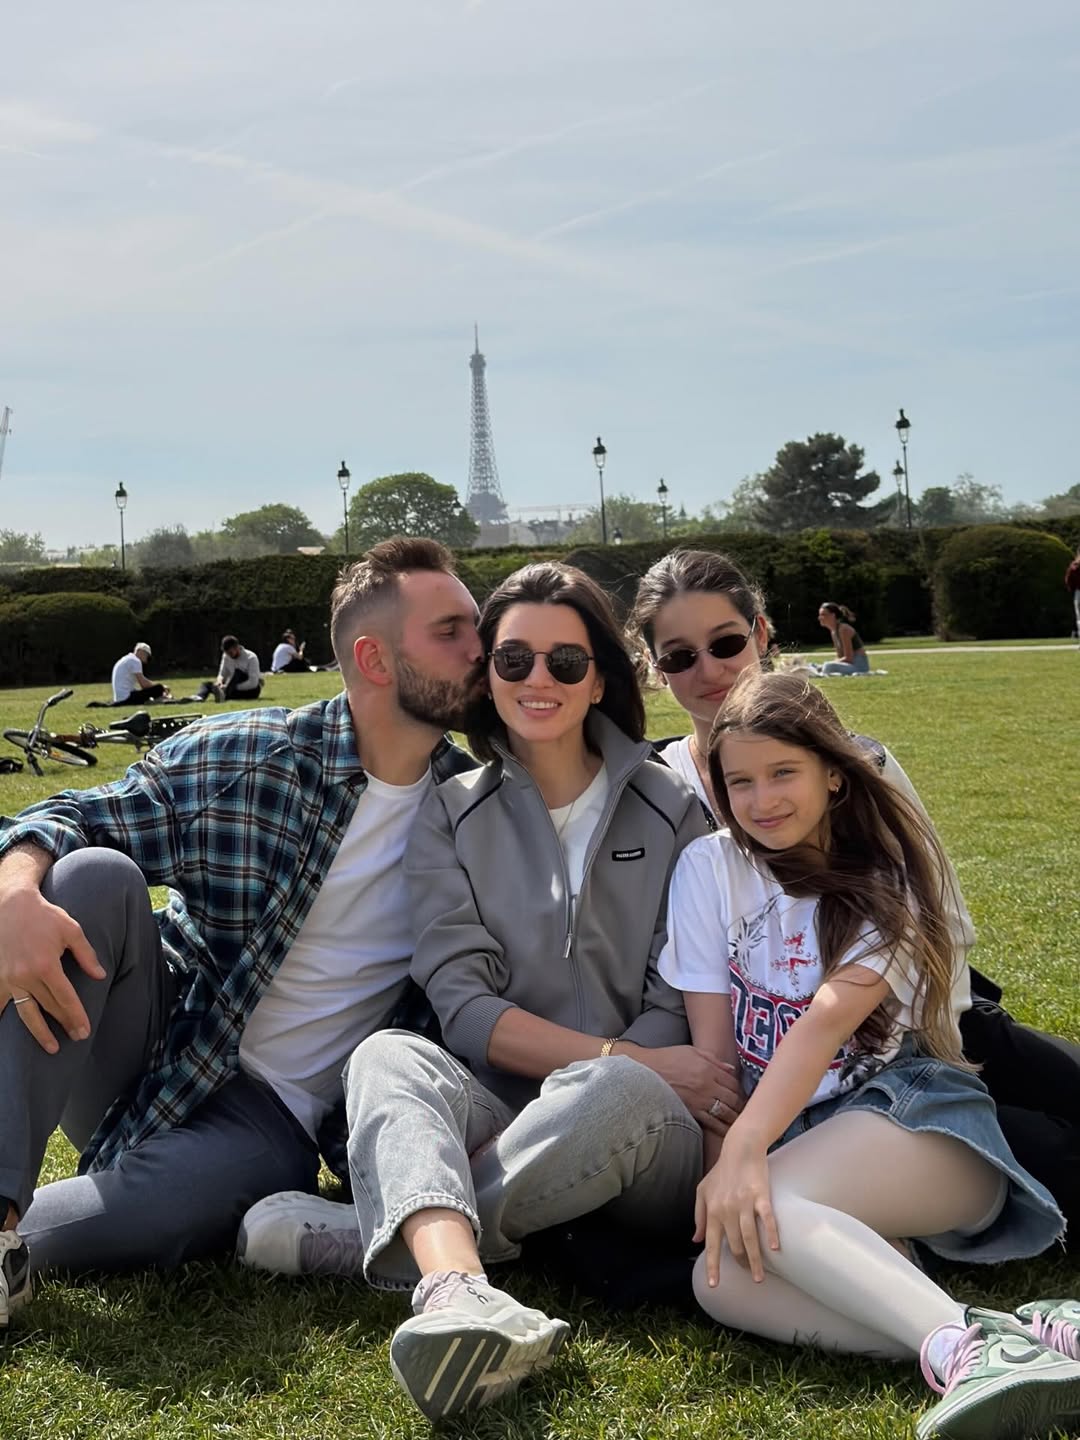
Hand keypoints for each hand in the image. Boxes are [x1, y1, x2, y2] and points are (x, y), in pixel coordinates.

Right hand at [0, 883, 103, 1050]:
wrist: (9, 904)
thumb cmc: (43, 915)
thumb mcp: (71, 930)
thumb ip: (87, 955)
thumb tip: (100, 976)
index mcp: (46, 965)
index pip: (65, 998)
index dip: (76, 1016)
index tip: (84, 1030)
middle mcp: (25, 976)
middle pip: (49, 1007)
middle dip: (65, 1023)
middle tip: (77, 1037)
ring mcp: (7, 979)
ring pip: (26, 1012)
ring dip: (39, 1032)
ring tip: (52, 1046)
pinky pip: (0, 1003)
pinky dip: (4, 1017)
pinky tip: (10, 1033)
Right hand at [630, 1044, 742, 1124]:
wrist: (646, 1070)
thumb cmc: (668, 1058)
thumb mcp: (693, 1051)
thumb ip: (714, 1060)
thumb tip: (731, 1069)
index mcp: (709, 1068)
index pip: (733, 1081)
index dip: (740, 1088)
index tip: (744, 1094)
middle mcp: (707, 1084)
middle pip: (733, 1097)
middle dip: (741, 1104)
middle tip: (747, 1110)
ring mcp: (700, 1099)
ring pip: (725, 1111)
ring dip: (735, 1117)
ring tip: (742, 1122)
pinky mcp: (691, 1111)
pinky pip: (712, 1121)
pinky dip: (722, 1127)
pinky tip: (728, 1131)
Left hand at [694, 1128, 778, 1285]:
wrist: (740, 1148)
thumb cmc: (721, 1171)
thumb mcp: (703, 1191)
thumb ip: (699, 1216)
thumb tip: (696, 1240)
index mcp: (713, 1210)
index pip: (712, 1244)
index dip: (713, 1265)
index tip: (714, 1285)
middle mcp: (726, 1209)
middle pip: (734, 1244)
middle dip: (741, 1263)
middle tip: (749, 1276)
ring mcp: (744, 1203)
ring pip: (749, 1237)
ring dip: (755, 1259)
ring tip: (759, 1277)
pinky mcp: (761, 1195)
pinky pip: (767, 1218)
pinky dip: (771, 1233)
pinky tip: (776, 1248)